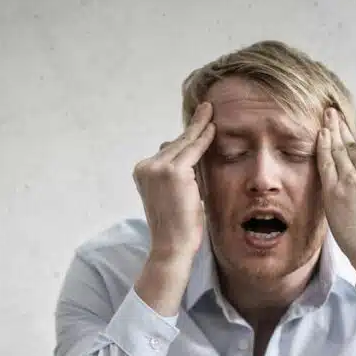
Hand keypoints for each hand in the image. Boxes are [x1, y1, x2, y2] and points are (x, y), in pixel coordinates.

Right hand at [133, 101, 215, 265]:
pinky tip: (213, 128)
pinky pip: (193, 150)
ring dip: (199, 128)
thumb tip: (187, 153)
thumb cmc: (176, 226)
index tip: (195, 124)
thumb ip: (177, 174)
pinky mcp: (174, 172)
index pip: (167, 151)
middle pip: (174, 144)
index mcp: (142, 172)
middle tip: (205, 109)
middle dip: (191, 128)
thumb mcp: (173, 194)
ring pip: (183, 144)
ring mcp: (158, 168)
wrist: (172, 246)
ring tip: (209, 111)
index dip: (183, 138)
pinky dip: (204, 139)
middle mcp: (146, 167)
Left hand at [316, 107, 355, 275]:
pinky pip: (326, 162)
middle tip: (332, 113)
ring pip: (337, 147)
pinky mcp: (335, 191)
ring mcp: (351, 178)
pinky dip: (322, 145)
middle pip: (352, 140)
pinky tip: (320, 135)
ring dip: (330, 129)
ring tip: (325, 118)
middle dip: (341, 125)